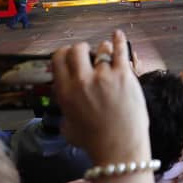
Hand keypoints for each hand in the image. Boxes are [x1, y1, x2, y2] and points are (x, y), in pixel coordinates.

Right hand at [52, 30, 150, 164]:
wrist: (119, 148)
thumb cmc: (94, 142)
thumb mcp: (67, 127)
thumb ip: (64, 110)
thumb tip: (64, 100)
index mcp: (65, 92)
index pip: (58, 59)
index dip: (63, 54)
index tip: (69, 55)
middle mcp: (82, 81)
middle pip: (77, 49)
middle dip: (81, 49)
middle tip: (87, 54)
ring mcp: (104, 76)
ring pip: (100, 49)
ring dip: (103, 49)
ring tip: (106, 52)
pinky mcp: (124, 75)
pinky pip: (120, 50)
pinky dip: (119, 40)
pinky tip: (118, 34)